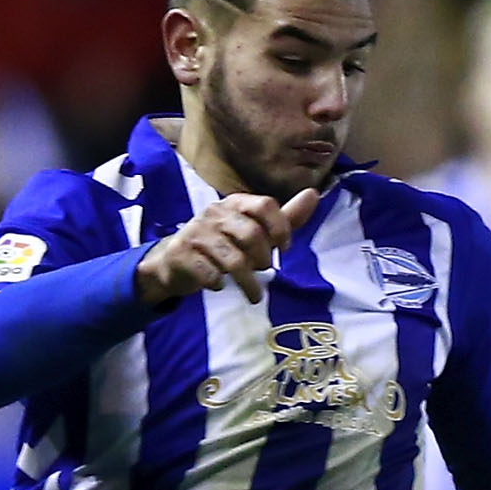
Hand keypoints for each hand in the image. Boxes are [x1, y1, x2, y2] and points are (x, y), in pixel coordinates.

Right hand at [135, 187, 322, 305]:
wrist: (176, 261)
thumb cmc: (225, 244)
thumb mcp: (255, 230)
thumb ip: (285, 218)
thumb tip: (313, 194)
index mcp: (235, 203)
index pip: (265, 205)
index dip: (281, 228)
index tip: (285, 248)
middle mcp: (214, 213)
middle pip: (252, 234)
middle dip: (264, 258)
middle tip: (265, 270)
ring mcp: (196, 232)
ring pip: (233, 259)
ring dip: (248, 282)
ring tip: (254, 295)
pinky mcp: (181, 254)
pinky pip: (209, 273)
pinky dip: (218, 283)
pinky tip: (220, 286)